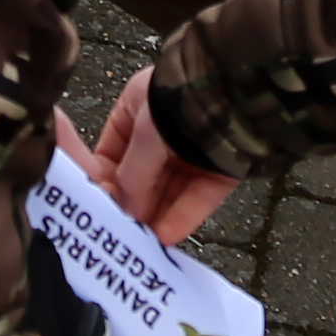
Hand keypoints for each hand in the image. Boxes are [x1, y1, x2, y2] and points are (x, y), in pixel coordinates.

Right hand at [80, 73, 235, 247]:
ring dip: (156, 216)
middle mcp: (163, 132)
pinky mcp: (218, 169)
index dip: (106, 182)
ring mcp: (192, 151)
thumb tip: (126, 209)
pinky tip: (167, 235)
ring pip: (169, 192)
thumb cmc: (182, 98)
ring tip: (144, 243)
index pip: (112, 154)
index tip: (101, 208)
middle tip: (123, 233)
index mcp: (136, 110)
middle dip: (134, 205)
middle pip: (142, 178)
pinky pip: (197, 198)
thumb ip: (131, 175)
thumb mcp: (144, 134)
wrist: (234, 92)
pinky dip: (182, 216)